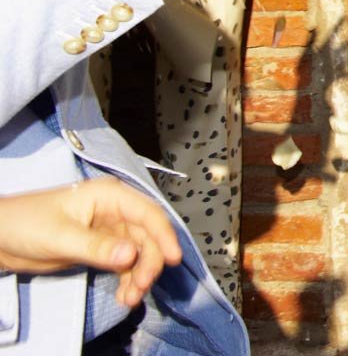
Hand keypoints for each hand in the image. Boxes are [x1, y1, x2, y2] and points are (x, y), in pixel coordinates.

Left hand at [0, 179, 182, 309]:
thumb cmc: (25, 224)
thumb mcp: (61, 236)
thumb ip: (97, 247)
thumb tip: (131, 256)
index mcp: (110, 196)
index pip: (148, 213)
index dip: (164, 236)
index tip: (173, 260)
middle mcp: (115, 212)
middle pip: (147, 237)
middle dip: (148, 264)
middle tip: (140, 288)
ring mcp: (109, 231)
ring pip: (137, 254)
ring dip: (138, 276)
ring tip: (129, 298)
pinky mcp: (101, 250)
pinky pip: (123, 265)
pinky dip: (126, 280)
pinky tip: (122, 295)